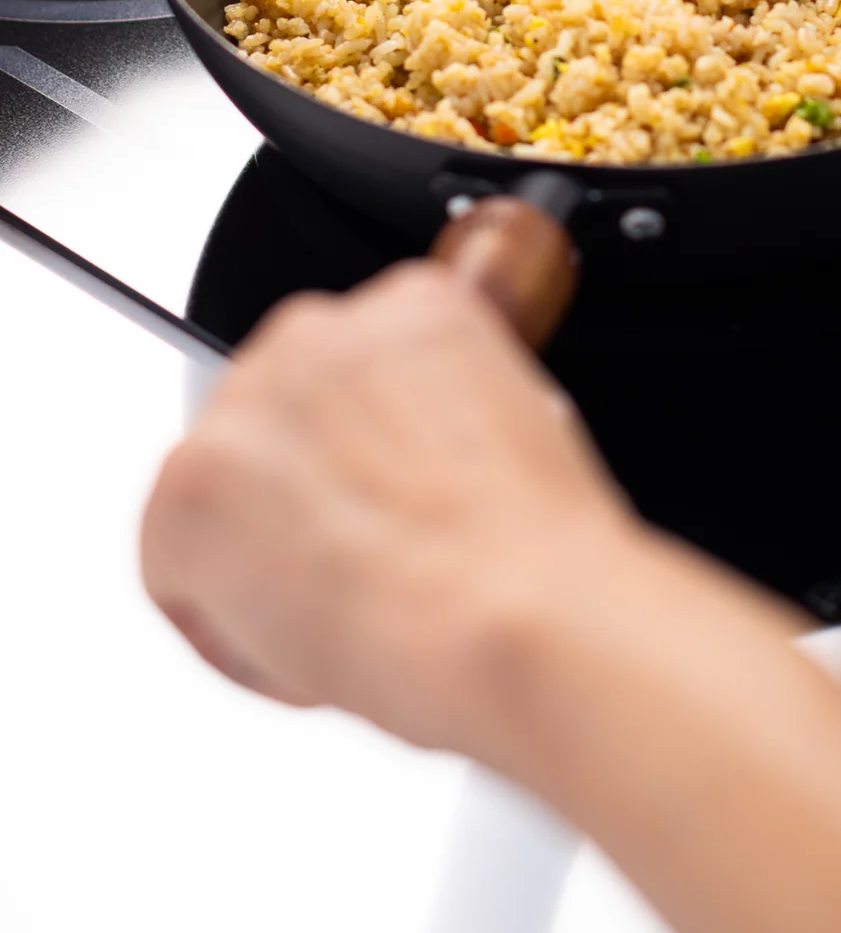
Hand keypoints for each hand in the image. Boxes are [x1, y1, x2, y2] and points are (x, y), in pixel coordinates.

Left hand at [140, 265, 840, 932]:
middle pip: (295, 395)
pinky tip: (313, 630)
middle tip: (391, 540)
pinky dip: (231, 606)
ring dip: (280, 528)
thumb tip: (498, 430)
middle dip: (328, 467)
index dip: (386, 417)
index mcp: (430, 303)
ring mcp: (259, 399)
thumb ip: (497, 401)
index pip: (371, 341)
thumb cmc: (564, 545)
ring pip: (237, 463)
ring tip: (359, 592)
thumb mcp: (546, 434)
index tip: (409, 455)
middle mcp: (330, 328)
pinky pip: (184, 555)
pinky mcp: (198, 481)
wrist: (527, 618)